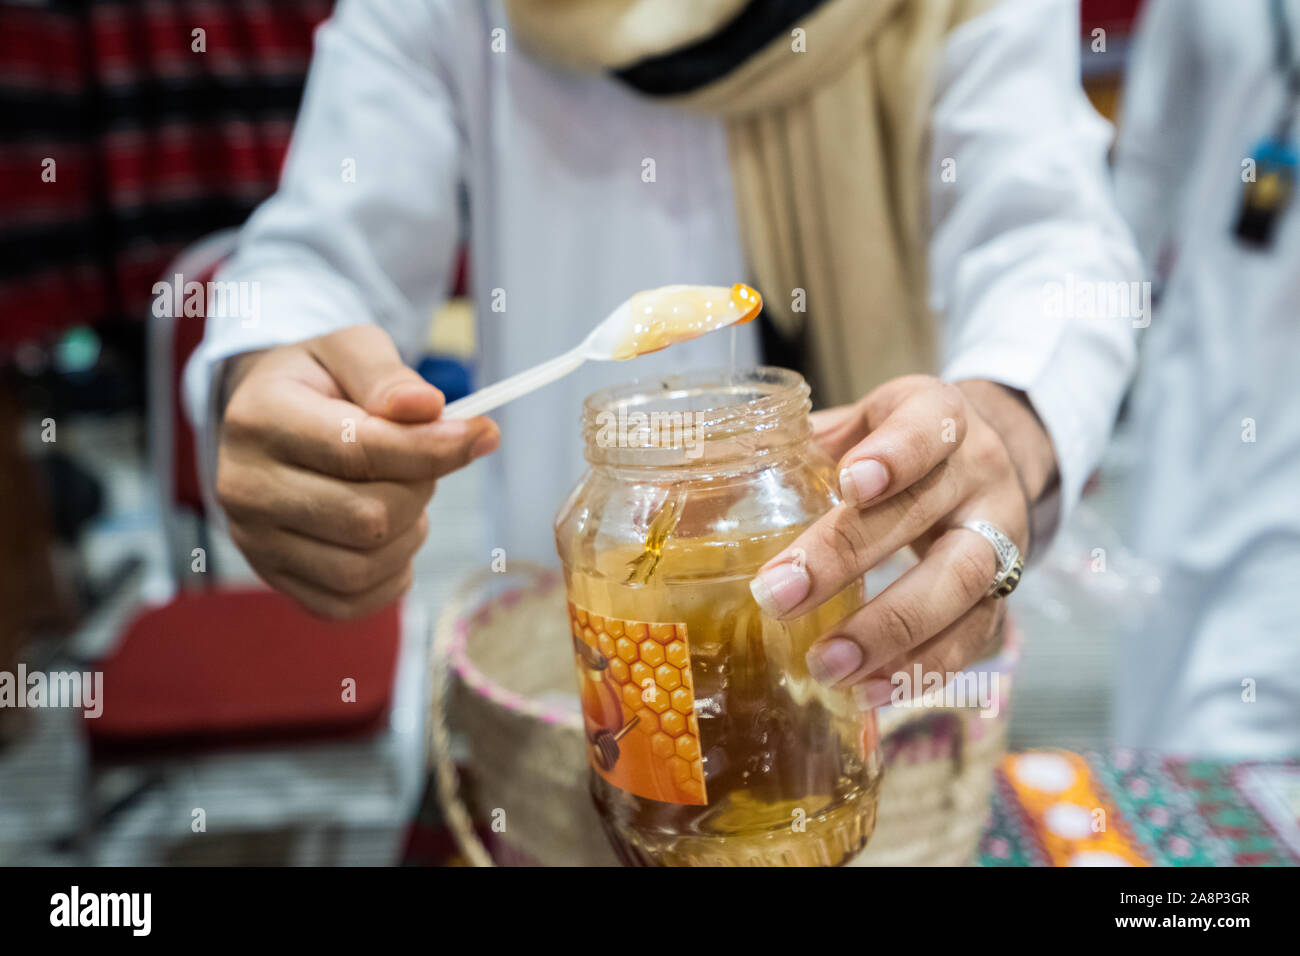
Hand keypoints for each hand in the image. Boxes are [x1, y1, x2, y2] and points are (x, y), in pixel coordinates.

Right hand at [216, 324, 498, 618]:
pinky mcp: (275, 578)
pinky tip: (394, 539)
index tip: (480, 434)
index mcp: (259, 418)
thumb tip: (429, 408)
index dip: (431, 448)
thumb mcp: (349, 351)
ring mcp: (254, 541)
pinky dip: (390, 577)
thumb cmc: (319, 381)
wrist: (268, 417)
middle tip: (423, 463)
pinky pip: (347, 604)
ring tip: (407, 498)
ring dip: (408, 535)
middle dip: (419, 490)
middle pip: (368, 518)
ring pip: (361, 567)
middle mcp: (244, 487)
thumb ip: (387, 376)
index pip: (358, 449)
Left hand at [747, 375, 1056, 708]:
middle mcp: (976, 472)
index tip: (850, 483)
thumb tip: (687, 488)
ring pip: (960, 582)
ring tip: (826, 665)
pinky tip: (870, 692)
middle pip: (924, 512)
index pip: (927, 425)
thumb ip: (791, 447)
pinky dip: (920, 669)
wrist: (981, 461)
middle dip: (849, 557)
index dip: (895, 455)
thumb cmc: (892, 443)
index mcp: (935, 414)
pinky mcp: (1003, 593)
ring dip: (889, 631)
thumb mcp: (853, 425)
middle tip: (778, 598)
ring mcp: (1000, 534)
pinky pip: (973, 636)